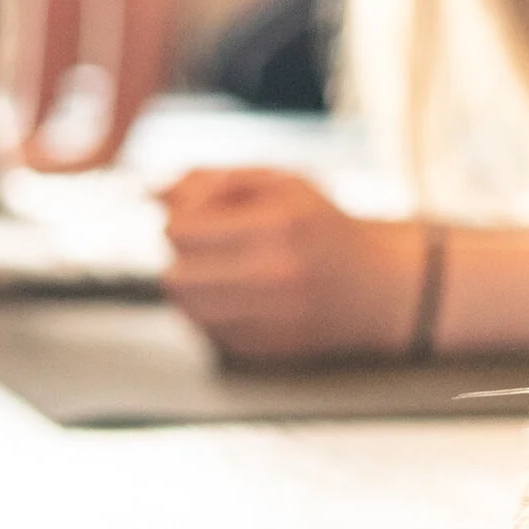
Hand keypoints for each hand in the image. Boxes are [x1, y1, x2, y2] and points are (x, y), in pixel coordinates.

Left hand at [159, 168, 427, 363]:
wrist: (378, 284)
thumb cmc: (322, 226)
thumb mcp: (279, 182)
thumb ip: (213, 179)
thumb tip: (150, 192)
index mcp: (278, 223)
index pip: (180, 231)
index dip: (182, 220)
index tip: (205, 218)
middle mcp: (277, 274)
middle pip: (176, 276)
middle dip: (183, 259)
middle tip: (211, 247)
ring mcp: (275, 318)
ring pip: (188, 311)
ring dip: (194, 288)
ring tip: (223, 272)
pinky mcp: (272, 349)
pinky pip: (208, 335)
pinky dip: (213, 315)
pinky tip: (241, 298)